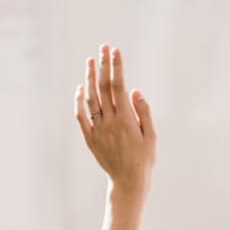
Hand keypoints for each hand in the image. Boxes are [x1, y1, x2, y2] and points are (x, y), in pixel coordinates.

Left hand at [75, 45, 155, 197]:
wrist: (127, 182)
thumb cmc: (144, 159)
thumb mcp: (151, 136)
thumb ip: (143, 112)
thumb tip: (134, 91)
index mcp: (126, 120)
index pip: (119, 86)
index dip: (116, 67)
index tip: (116, 51)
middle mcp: (109, 122)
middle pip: (104, 88)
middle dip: (104, 66)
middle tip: (103, 48)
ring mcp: (98, 130)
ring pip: (91, 98)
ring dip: (90, 78)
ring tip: (91, 61)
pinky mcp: (90, 138)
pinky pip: (81, 116)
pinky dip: (79, 101)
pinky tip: (80, 88)